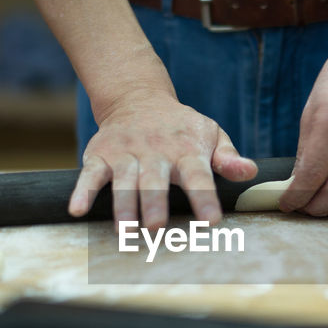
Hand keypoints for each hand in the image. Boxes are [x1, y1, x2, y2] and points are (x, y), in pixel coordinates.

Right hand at [68, 91, 256, 228]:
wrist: (138, 97)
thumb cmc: (181, 128)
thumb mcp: (211, 134)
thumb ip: (228, 157)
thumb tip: (250, 172)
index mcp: (187, 151)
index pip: (199, 177)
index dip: (205, 198)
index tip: (211, 221)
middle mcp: (155, 152)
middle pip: (154, 181)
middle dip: (155, 204)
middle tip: (156, 229)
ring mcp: (126, 153)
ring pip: (123, 181)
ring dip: (123, 205)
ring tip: (124, 230)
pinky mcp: (100, 155)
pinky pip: (89, 174)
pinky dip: (82, 191)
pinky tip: (76, 210)